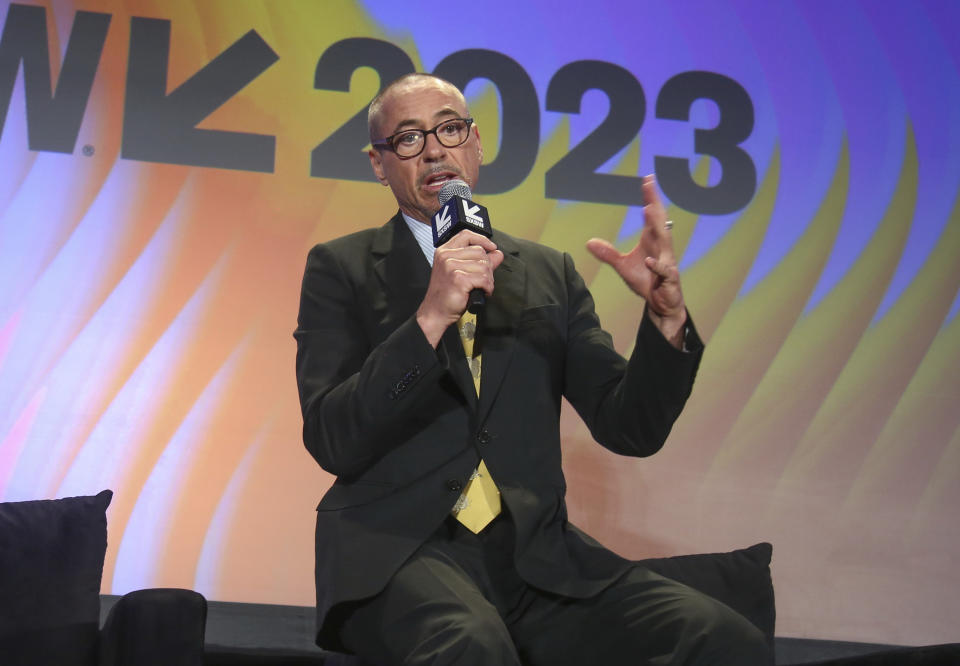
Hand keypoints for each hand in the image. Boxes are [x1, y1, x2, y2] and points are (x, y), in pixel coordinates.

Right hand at [417, 230, 503, 346]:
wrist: (435, 312)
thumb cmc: (447, 294)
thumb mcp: (461, 272)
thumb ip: (480, 261)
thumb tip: (497, 253)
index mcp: (444, 251)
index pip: (466, 235)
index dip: (482, 239)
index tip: (492, 247)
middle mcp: (446, 256)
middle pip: (480, 252)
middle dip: (487, 267)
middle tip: (483, 280)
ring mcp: (451, 266)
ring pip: (484, 266)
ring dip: (488, 280)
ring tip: (481, 287)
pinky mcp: (458, 279)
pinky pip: (483, 279)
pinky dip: (487, 288)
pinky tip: (482, 292)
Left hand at [586, 175, 686, 345]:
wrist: (662, 304)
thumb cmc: (647, 281)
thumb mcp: (623, 266)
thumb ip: (608, 254)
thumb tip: (589, 243)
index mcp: (652, 241)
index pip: (652, 216)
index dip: (650, 198)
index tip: (647, 180)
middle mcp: (662, 247)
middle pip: (659, 222)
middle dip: (655, 203)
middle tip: (650, 186)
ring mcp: (667, 262)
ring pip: (664, 242)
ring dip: (657, 227)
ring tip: (650, 210)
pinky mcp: (669, 279)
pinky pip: (664, 271)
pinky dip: (657, 266)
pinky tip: (649, 261)